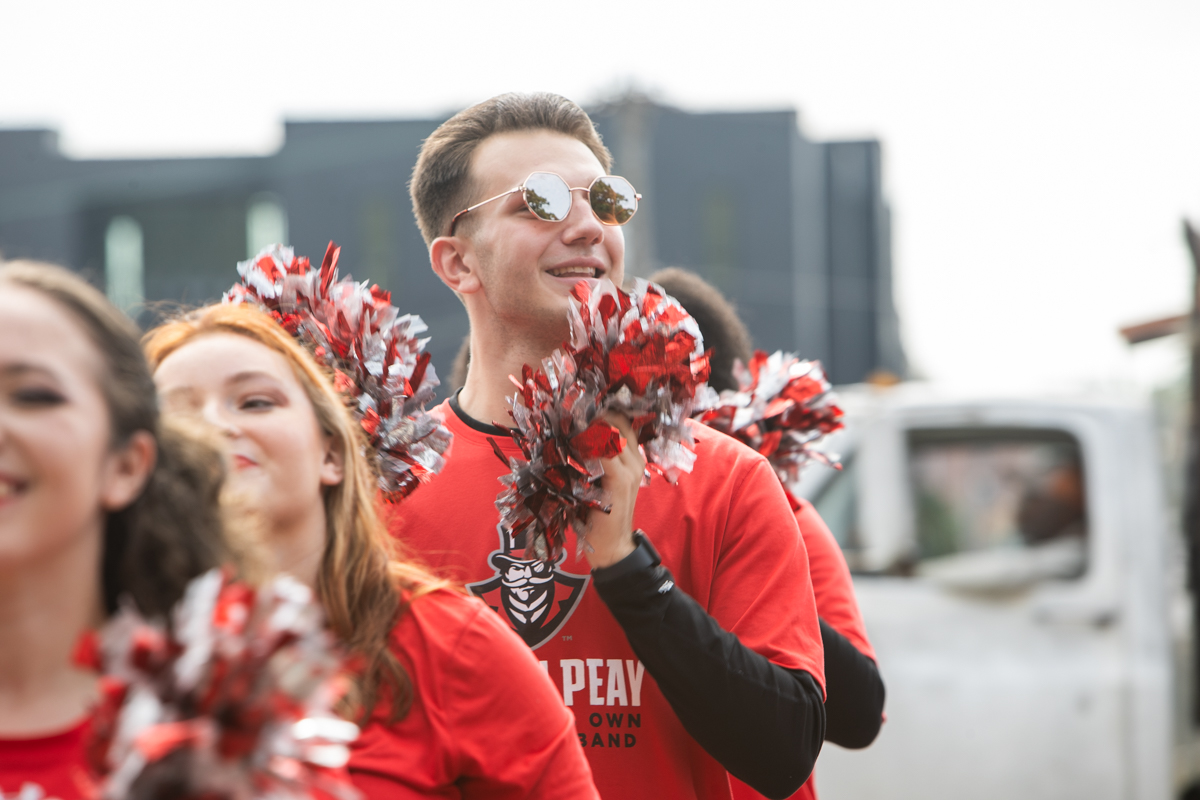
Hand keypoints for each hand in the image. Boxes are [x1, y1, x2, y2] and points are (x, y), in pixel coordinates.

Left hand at [583, 411, 645, 568]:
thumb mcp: (598, 481)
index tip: (579, 414)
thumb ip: (594, 460)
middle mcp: (635, 460)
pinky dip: (588, 447)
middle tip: (573, 420)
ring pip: (613, 433)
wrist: (611, 545)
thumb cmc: (600, 513)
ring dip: (589, 430)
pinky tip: (573, 450)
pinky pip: (605, 452)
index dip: (601, 414)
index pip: (622, 423)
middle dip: (595, 417)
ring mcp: (630, 470)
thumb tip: (571, 438)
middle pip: (619, 422)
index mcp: (632, 458)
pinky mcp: (620, 480)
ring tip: (571, 433)